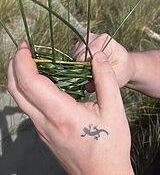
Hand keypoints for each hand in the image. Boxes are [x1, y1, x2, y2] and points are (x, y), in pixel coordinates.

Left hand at [7, 42, 133, 174]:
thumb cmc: (110, 144)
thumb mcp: (114, 109)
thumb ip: (106, 78)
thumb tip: (97, 56)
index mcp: (61, 114)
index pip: (30, 83)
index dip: (23, 61)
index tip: (25, 46)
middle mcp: (45, 122)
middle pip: (16, 90)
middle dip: (14, 65)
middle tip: (24, 50)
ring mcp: (42, 130)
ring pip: (20, 100)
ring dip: (20, 77)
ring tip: (31, 62)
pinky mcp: (44, 133)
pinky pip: (29, 107)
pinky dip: (28, 89)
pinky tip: (43, 82)